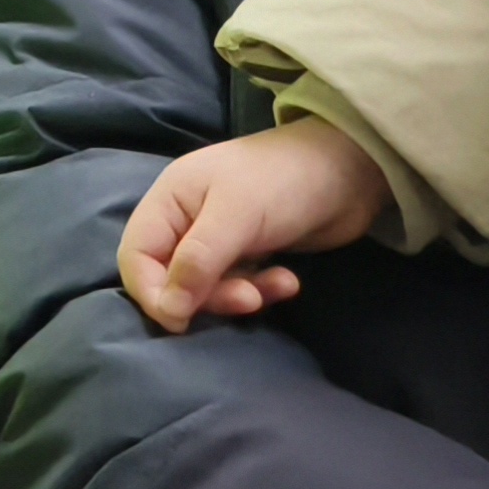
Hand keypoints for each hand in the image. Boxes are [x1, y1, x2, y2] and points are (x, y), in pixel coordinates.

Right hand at [117, 117, 392, 333]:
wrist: (353, 168)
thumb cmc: (285, 180)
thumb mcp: (237, 216)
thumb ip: (198, 261)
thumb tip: (168, 310)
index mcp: (170, 200)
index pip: (136, 257)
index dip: (152, 293)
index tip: (182, 320)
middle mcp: (187, 219)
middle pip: (170, 278)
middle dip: (206, 296)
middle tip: (246, 300)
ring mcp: (219, 237)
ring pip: (207, 288)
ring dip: (238, 296)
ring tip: (274, 288)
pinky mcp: (250, 252)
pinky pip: (239, 285)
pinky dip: (260, 289)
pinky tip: (288, 282)